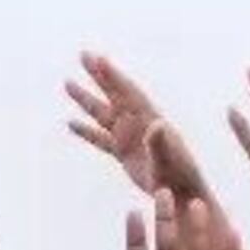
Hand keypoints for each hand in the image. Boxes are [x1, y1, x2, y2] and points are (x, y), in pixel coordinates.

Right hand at [60, 53, 213, 201]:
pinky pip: (101, 139)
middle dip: (99, 75)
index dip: (113, 76)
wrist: (182, 193)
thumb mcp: (168, 160)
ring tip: (68, 83)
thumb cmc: (179, 177)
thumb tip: (156, 124)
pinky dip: (86, 131)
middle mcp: (139, 124)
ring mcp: (130, 138)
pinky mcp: (124, 154)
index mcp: (150, 120)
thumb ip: (160, 142)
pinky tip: (71, 123)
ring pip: (103, 114)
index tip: (98, 59)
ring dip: (86, 100)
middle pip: (115, 95)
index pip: (128, 93)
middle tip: (83, 55)